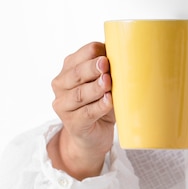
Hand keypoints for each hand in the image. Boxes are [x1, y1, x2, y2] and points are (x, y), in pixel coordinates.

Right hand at [48, 42, 114, 179]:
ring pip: (80, 94)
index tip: (108, 51)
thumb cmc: (100, 103)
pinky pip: (87, 113)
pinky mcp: (73, 123)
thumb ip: (107, 70)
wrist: (91, 136)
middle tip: (105, 63)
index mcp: (67, 71)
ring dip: (95, 87)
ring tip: (108, 82)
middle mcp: (60, 86)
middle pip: (76, 74)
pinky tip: (109, 101)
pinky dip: (99, 106)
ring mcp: (64, 106)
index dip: (92, 52)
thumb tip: (126, 53)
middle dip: (92, 68)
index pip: (77, 57)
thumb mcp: (102, 83)